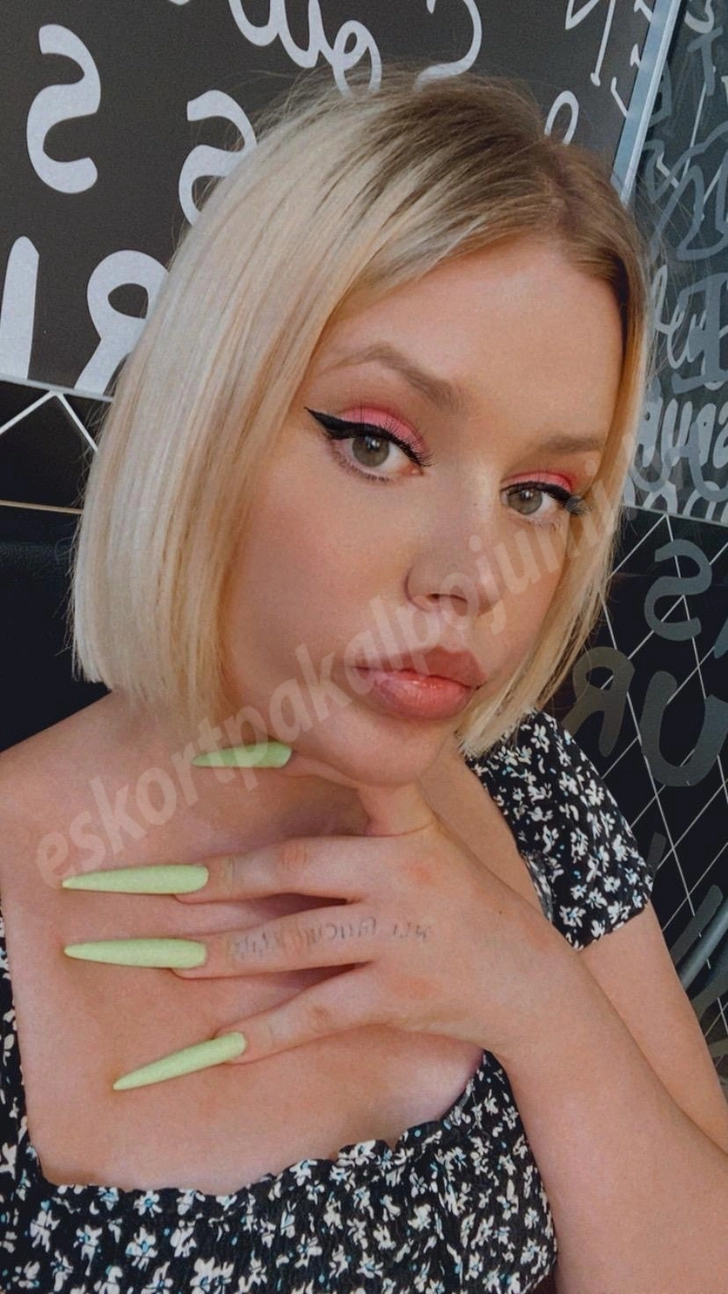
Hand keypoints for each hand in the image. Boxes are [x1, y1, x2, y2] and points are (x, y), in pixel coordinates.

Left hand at [171, 754, 571, 1069]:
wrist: (528, 980)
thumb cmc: (464, 905)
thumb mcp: (429, 847)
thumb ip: (371, 824)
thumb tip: (284, 808)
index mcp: (412, 827)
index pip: (354, 776)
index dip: (290, 760)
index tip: (222, 754)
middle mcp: (406, 872)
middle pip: (299, 866)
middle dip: (227, 880)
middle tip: (170, 890)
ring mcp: (402, 935)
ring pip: (298, 941)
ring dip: (230, 954)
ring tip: (177, 962)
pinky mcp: (400, 994)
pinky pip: (320, 1010)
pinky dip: (270, 1030)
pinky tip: (226, 1042)